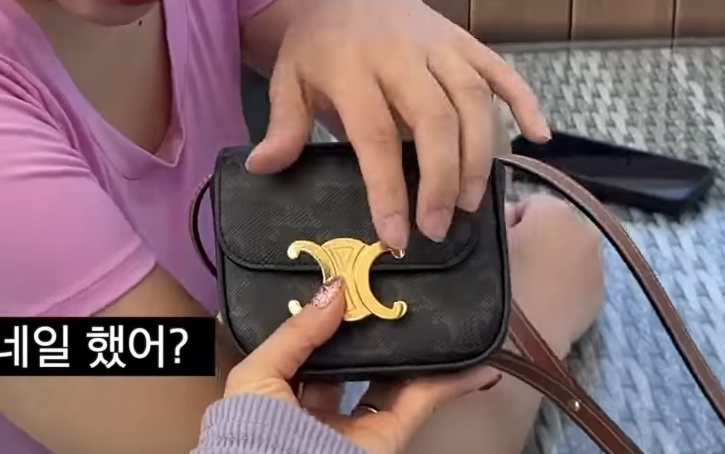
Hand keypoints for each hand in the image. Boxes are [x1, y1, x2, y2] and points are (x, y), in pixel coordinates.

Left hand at [225, 275, 497, 453]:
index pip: (309, 349)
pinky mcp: (386, 441)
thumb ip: (297, 332)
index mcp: (279, 394)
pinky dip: (448, 384)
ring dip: (419, 355)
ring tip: (438, 319)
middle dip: (376, 333)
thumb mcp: (259, 373)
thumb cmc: (253, 433)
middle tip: (394, 295)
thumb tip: (335, 289)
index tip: (350, 286)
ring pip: (394, 383)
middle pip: (356, 363)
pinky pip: (420, 406)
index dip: (328, 319)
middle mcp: (320, 412)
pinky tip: (471, 363)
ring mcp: (356, 428)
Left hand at [250, 0, 548, 253]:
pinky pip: (501, 68)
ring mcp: (438, 43)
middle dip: (442, 179)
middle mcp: (399, 53)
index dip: (388, 188)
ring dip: (480, 154)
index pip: (374, 133)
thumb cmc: (317, 46)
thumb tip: (263, 168)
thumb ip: (283, 126)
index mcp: (350, 66)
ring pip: (472, 98)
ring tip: (471, 203)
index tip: (397, 236)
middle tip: (440, 227)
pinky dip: (524, 100)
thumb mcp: (288, 80)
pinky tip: (539, 138)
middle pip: (434, 118)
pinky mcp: (464, 39)